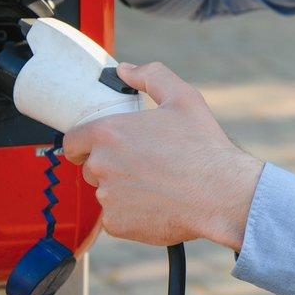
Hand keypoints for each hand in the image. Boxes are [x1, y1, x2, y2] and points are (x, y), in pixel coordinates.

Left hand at [62, 62, 263, 248]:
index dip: (86, 143)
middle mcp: (101, 165)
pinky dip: (133, 212)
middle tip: (146, 164)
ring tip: (158, 184)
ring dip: (124, 189)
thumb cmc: (204, 148)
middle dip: (112, 165)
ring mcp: (107, 197)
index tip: (105, 147)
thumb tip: (126, 70)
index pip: (73, 141)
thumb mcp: (184, 98)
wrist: (221, 195)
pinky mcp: (117, 224)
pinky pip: (117, 217)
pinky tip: (159, 203)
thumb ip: (151, 76)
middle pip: (91, 167)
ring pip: (106, 192)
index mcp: (109, 133)